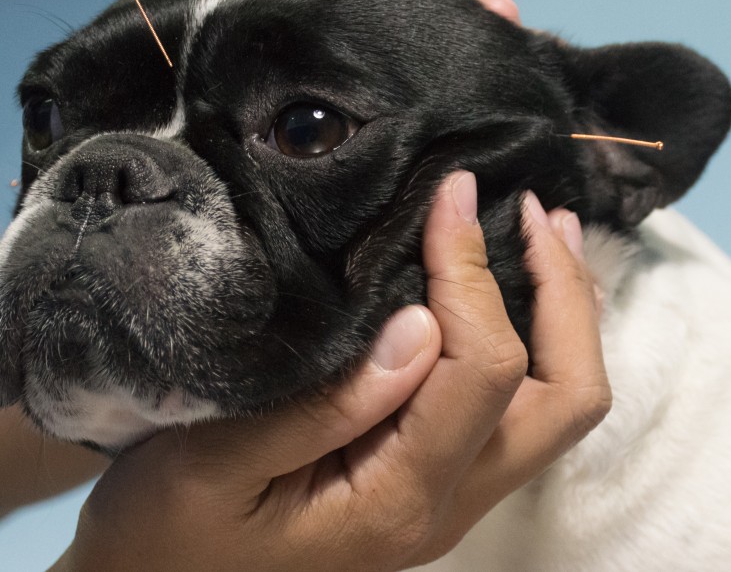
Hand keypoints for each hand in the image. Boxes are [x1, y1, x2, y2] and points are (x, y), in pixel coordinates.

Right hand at [53, 172, 610, 571]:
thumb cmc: (164, 534)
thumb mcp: (212, 467)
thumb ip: (321, 408)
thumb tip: (422, 326)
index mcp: (397, 499)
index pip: (485, 372)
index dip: (474, 272)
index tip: (445, 196)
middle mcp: (445, 506)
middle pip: (566, 399)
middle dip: (563, 294)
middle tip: (529, 208)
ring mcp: (449, 502)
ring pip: (558, 408)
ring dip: (564, 316)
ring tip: (544, 231)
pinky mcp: (434, 487)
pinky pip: (521, 412)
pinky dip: (535, 342)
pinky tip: (509, 289)